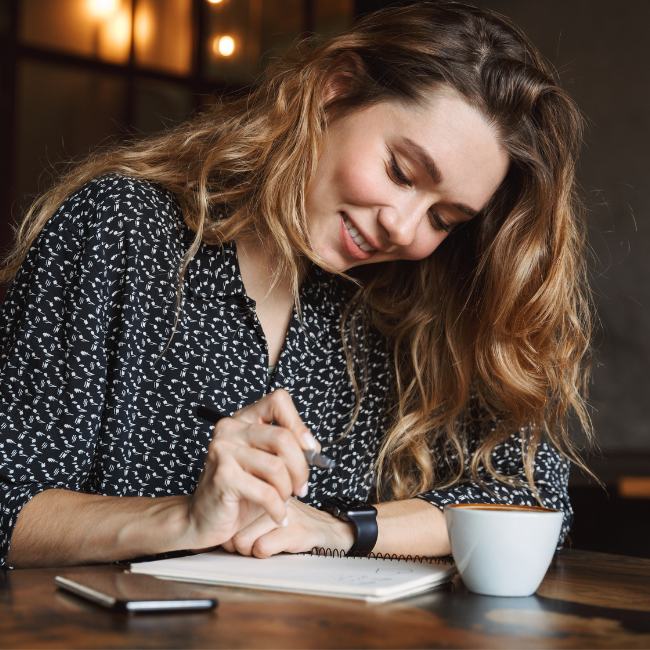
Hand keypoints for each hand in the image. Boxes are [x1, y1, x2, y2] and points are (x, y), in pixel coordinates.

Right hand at [181, 389, 320, 550]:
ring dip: (287, 490)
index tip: (310, 449)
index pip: (278, 401)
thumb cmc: (240, 492)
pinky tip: (277, 516)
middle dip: (300, 468)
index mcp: (243, 419)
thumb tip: (314, 448)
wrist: (203, 520)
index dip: (299, 424)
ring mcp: (223, 450)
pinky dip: (278, 508)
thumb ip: (288, 450)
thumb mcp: (266, 464)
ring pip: (277, 466)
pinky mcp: (223, 476)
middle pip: (283, 438)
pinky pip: (266, 492)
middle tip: (301, 488)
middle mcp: (230, 429)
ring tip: (283, 502)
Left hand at [221, 498, 354, 557]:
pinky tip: (275, 548)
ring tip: (263, 547)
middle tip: (251, 544)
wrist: (332, 530)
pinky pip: (262, 547)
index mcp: (265, 489)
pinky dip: (264, 553)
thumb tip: (220, 536)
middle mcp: (273, 497)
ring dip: (250, 551)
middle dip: (238, 544)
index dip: (231, 529)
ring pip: (244, 540)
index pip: (232, 509)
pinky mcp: (297, 530)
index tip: (239, 535)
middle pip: (233, 528)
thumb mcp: (268, 515)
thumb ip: (246, 517)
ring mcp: (285, 513)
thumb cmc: (295, 524)